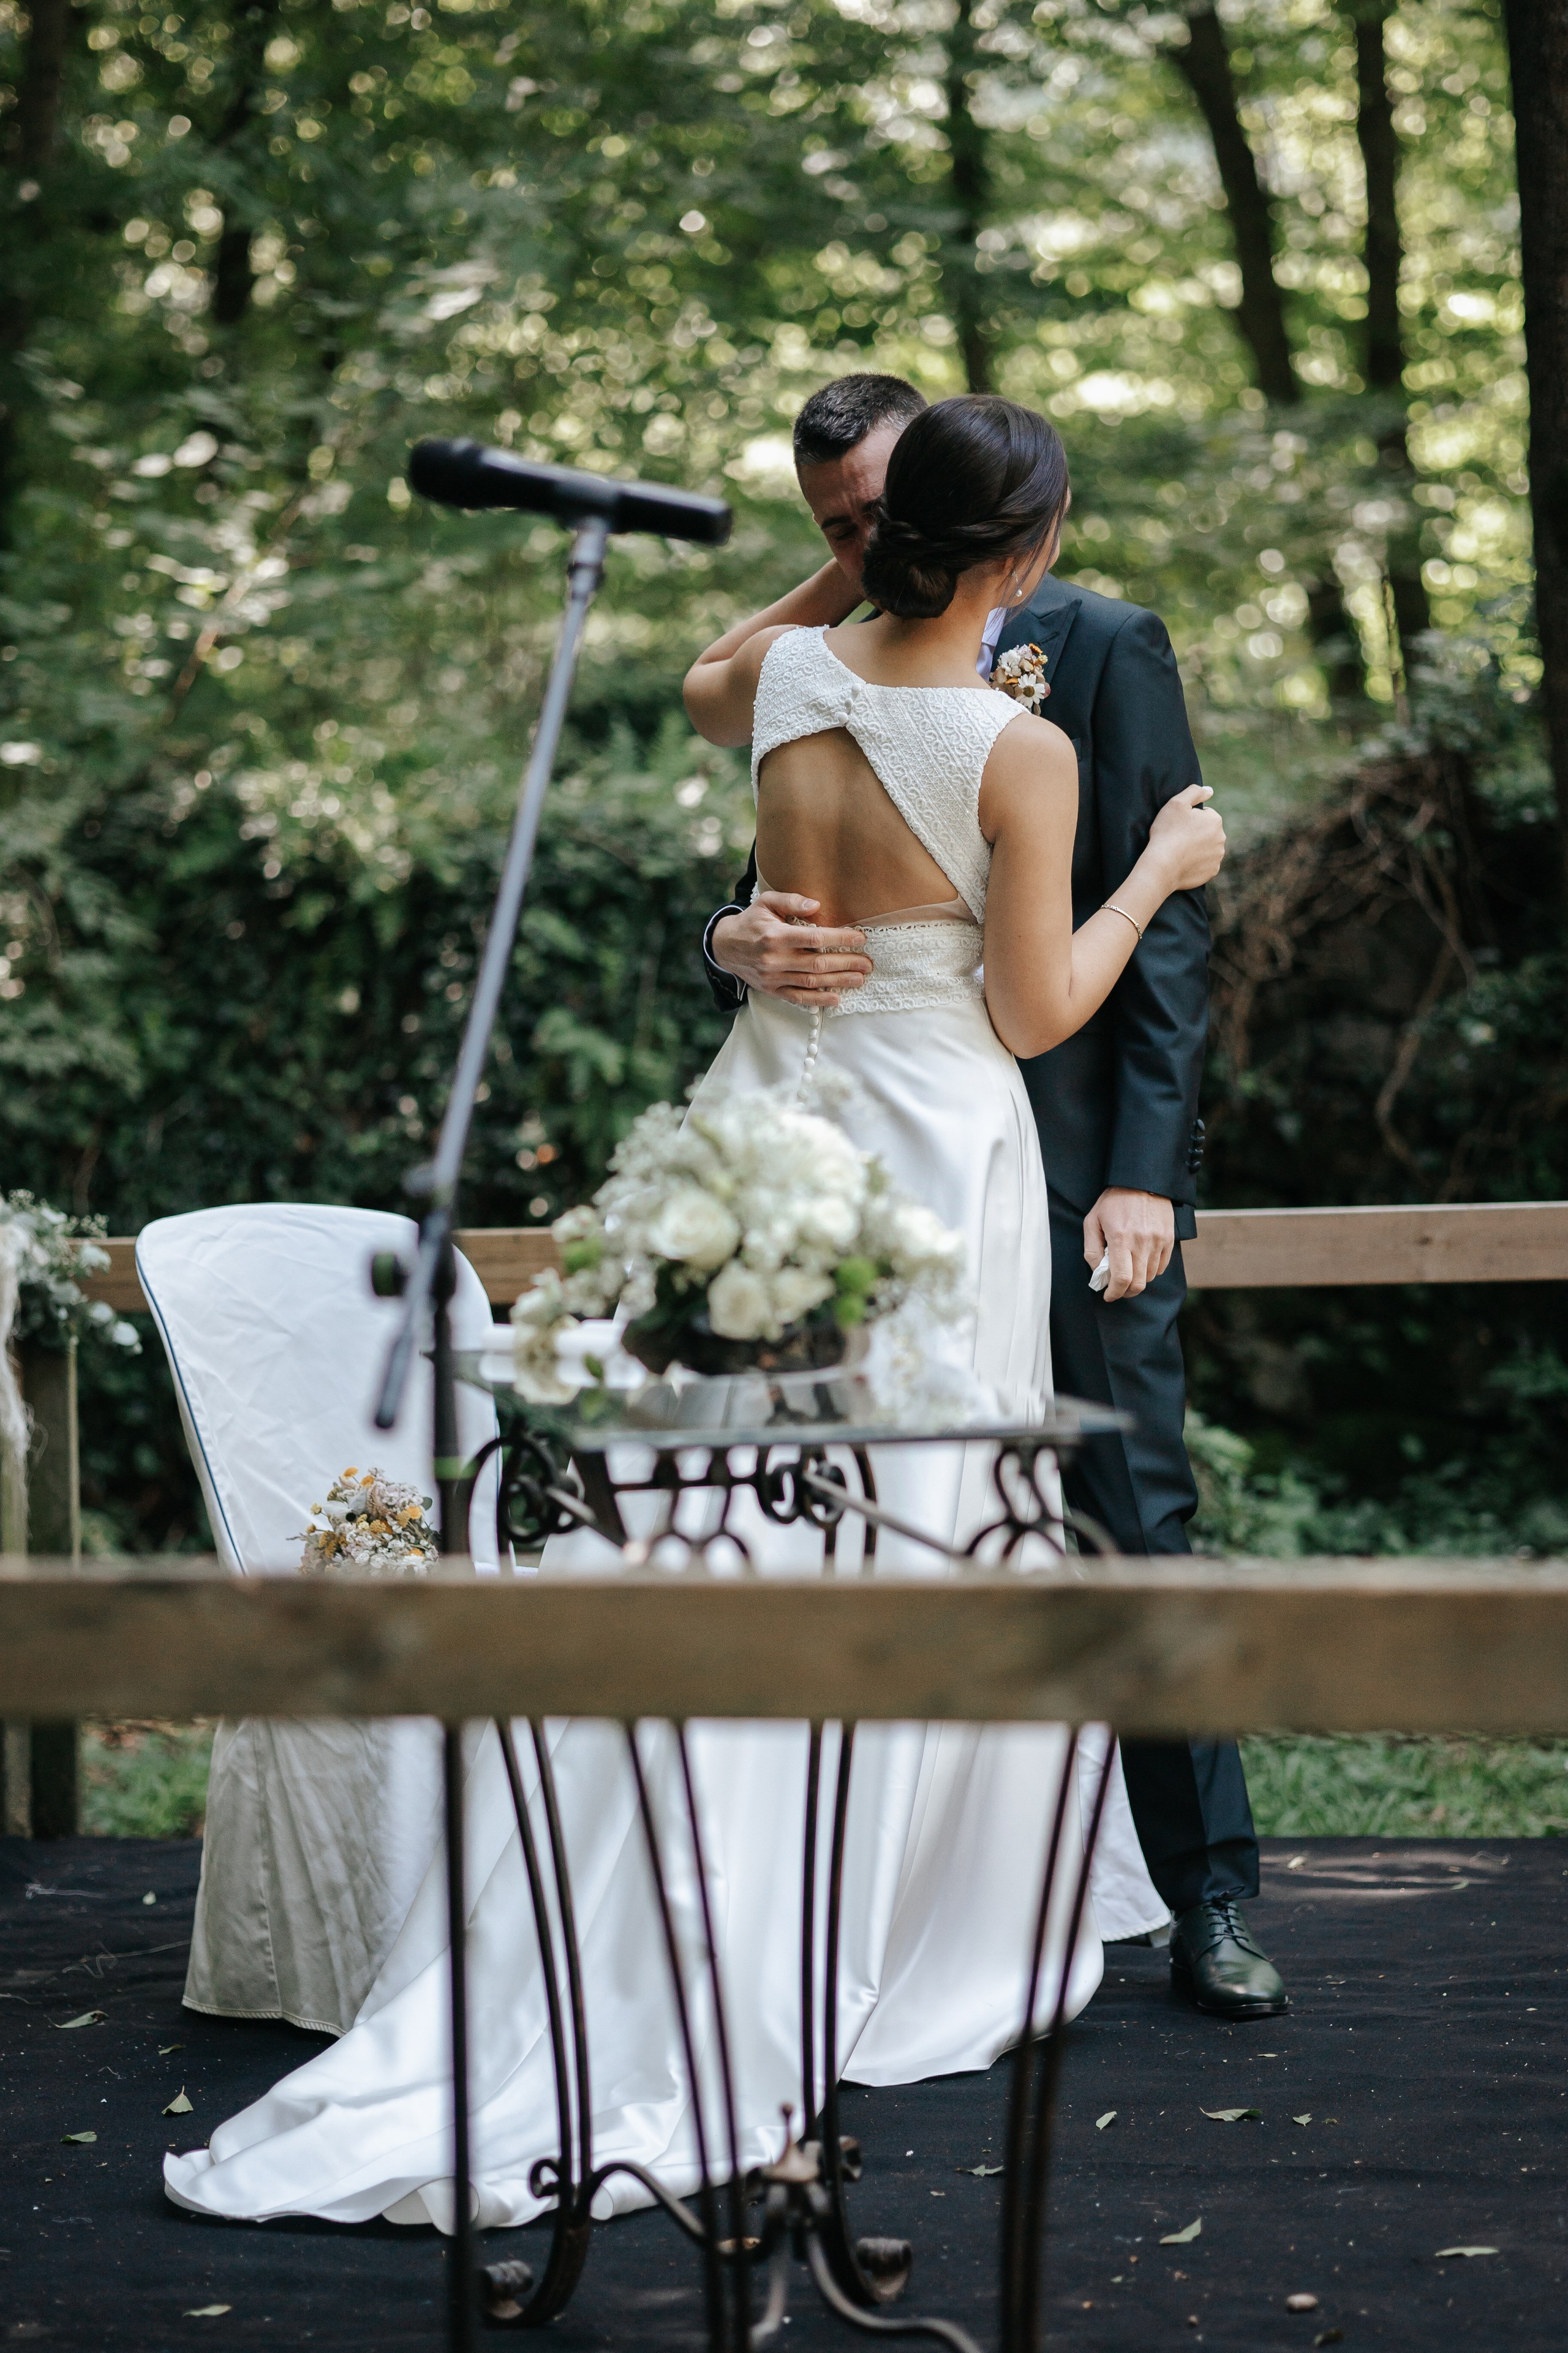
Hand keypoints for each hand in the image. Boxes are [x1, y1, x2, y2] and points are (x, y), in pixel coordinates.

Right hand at [711, 893, 872, 1007]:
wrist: (725, 946)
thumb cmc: (751, 921)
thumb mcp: (767, 902)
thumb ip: (791, 901)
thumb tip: (817, 905)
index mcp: (775, 935)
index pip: (814, 938)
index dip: (840, 938)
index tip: (860, 938)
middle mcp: (775, 958)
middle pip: (818, 963)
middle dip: (846, 963)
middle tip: (867, 963)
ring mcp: (773, 977)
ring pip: (811, 982)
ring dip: (839, 981)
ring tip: (860, 978)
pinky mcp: (772, 990)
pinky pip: (798, 998)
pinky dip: (818, 1000)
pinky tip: (836, 998)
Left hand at [1083, 1188, 1174, 1302]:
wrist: (1142, 1181)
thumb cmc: (1113, 1201)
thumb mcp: (1092, 1221)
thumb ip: (1091, 1249)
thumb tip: (1098, 1272)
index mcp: (1120, 1238)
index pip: (1121, 1278)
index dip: (1114, 1293)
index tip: (1109, 1296)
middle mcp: (1142, 1242)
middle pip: (1138, 1283)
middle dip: (1126, 1292)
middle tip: (1118, 1289)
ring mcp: (1158, 1241)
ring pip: (1149, 1277)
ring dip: (1137, 1280)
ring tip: (1128, 1269)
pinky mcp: (1168, 1239)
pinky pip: (1161, 1266)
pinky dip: (1150, 1270)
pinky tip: (1141, 1261)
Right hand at [1146, 783, 1225, 891]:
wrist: (1162, 865)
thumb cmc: (1167, 832)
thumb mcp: (1176, 803)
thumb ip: (1195, 791)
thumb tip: (1210, 791)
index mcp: (1215, 820)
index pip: (1204, 815)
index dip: (1189, 818)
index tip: (1178, 825)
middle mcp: (1221, 838)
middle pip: (1207, 831)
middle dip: (1196, 833)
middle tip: (1178, 838)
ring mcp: (1218, 857)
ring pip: (1207, 848)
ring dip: (1197, 848)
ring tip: (1180, 851)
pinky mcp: (1212, 872)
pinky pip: (1205, 864)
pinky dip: (1197, 863)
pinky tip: (1184, 863)